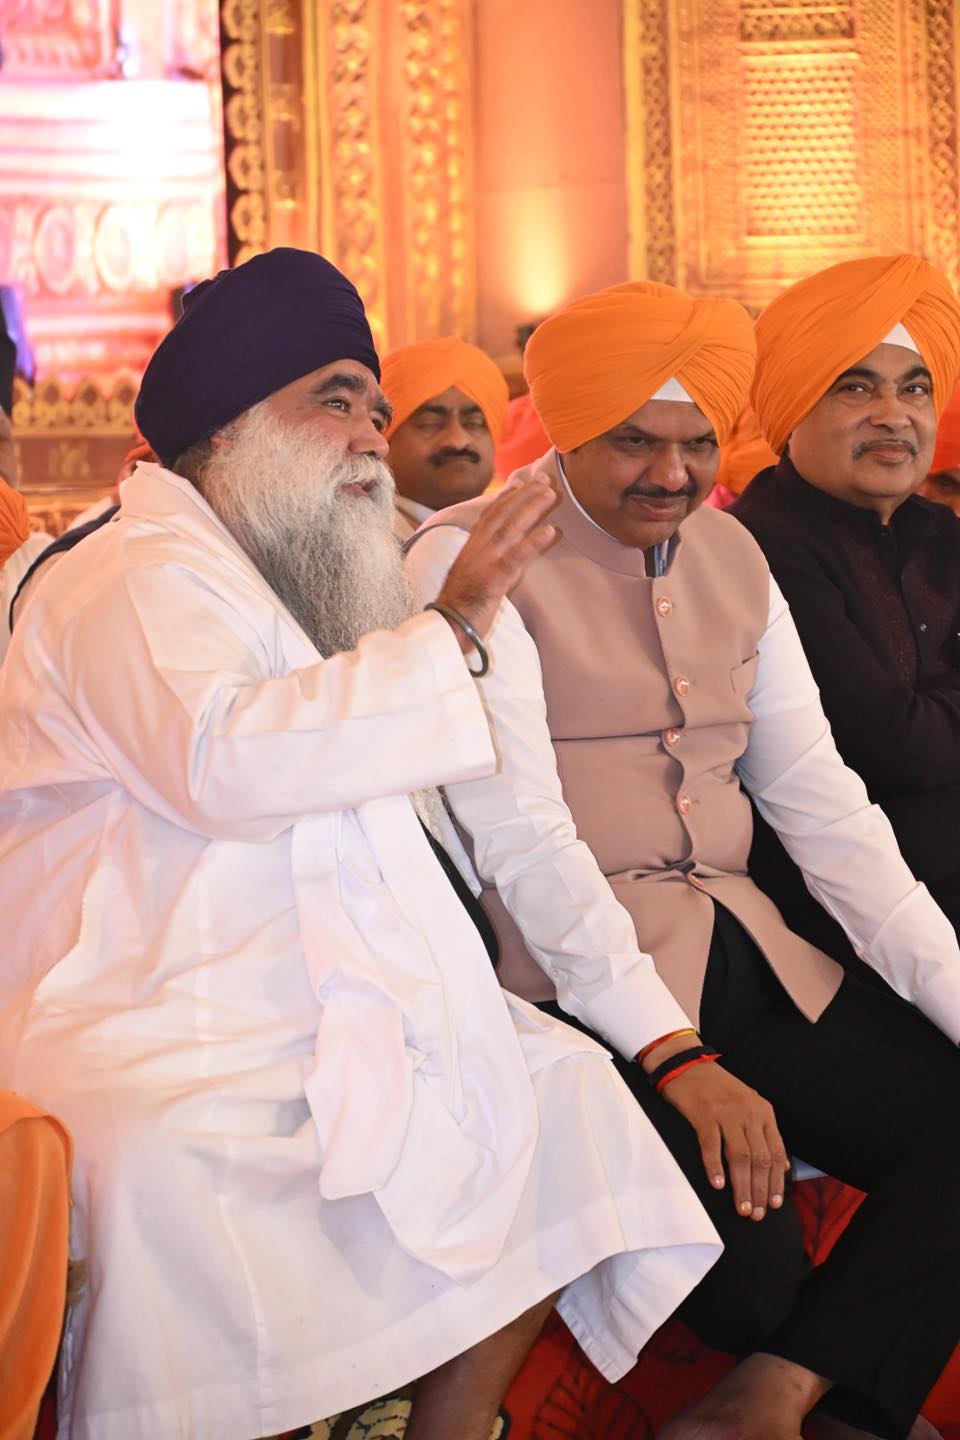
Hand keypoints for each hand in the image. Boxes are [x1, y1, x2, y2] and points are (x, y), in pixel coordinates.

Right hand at [434, 477, 558, 643]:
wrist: (448, 625)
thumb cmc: (463, 604)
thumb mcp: (478, 575)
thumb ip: (497, 561)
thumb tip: (519, 555)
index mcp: (472, 547)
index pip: (491, 514)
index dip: (508, 497)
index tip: (524, 482)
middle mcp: (477, 548)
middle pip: (503, 514)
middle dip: (525, 494)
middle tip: (545, 479)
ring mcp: (485, 562)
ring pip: (510, 527)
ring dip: (531, 508)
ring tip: (550, 494)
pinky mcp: (493, 579)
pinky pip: (516, 557)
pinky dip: (534, 542)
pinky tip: (551, 531)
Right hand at [642, 1037, 787, 1219]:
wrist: (686, 1064)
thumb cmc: (716, 1089)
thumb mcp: (747, 1105)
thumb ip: (762, 1132)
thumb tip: (780, 1166)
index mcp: (763, 1112)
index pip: (776, 1154)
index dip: (777, 1182)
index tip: (774, 1204)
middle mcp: (749, 1112)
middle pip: (760, 1159)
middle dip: (760, 1191)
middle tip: (756, 1214)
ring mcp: (726, 1112)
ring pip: (740, 1157)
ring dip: (742, 1187)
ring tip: (741, 1208)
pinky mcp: (703, 1113)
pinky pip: (711, 1146)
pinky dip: (715, 1168)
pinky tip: (717, 1185)